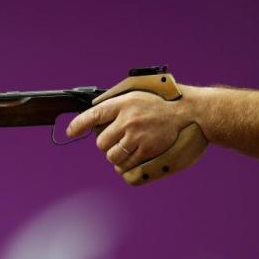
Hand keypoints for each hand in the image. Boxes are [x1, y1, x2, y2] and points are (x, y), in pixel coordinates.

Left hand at [67, 91, 195, 174]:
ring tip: (126, 147)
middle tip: (118, 138)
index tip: (70, 132)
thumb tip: (95, 117)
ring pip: (111, 156)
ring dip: (115, 155)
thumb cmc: (161, 102)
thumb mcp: (136, 93)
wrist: (187, 112)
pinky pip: (126, 165)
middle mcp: (128, 120)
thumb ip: (115, 103)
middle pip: (101, 142)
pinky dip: (125, 164)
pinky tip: (132, 156)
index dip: (79, 125)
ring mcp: (137, 136)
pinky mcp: (147, 150)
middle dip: (106, 143)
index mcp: (124, 103)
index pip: (94, 115)